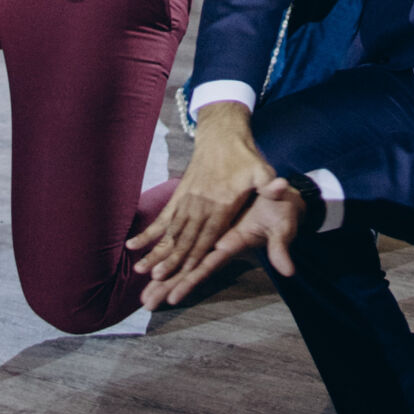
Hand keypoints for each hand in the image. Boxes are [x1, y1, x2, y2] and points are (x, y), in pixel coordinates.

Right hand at [130, 105, 269, 301]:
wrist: (221, 132)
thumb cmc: (244, 156)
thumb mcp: (262, 168)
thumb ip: (269, 183)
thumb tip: (282, 186)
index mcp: (221, 203)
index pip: (206, 235)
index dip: (193, 255)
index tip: (180, 273)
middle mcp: (201, 204)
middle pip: (183, 238)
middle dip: (170, 261)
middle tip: (154, 281)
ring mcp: (187, 200)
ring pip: (169, 231)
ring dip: (156, 251)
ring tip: (140, 270)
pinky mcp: (179, 195)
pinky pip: (162, 218)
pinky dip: (148, 233)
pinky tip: (131, 246)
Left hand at [138, 178, 305, 308]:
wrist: (281, 196)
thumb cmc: (283, 210)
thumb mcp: (283, 226)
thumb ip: (281, 246)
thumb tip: (288, 270)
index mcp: (233, 245)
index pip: (208, 266)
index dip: (191, 281)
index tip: (173, 298)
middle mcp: (219, 245)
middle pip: (190, 270)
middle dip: (168, 287)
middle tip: (146, 304)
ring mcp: (214, 236)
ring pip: (185, 259)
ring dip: (165, 277)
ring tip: (144, 294)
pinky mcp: (211, 226)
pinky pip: (187, 241)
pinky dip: (170, 251)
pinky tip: (154, 261)